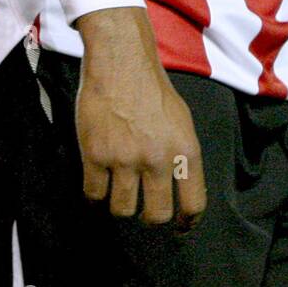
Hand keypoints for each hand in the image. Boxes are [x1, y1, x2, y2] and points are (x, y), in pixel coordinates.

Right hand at [74, 6, 207, 227]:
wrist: (121, 59)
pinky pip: (93, 194)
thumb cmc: (152, 87)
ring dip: (119, 205)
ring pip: (122, 210)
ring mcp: (125, 158)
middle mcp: (158, 158)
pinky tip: (97, 181)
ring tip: (117, 189)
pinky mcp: (95, 154)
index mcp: (185, 150)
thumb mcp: (181, 120)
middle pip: (156, 216)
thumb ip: (181, 155)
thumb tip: (179, 188)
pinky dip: (94, 194)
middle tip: (142, 207)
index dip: (186, 222)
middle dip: (149, 217)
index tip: (179, 227)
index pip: (193, 204)